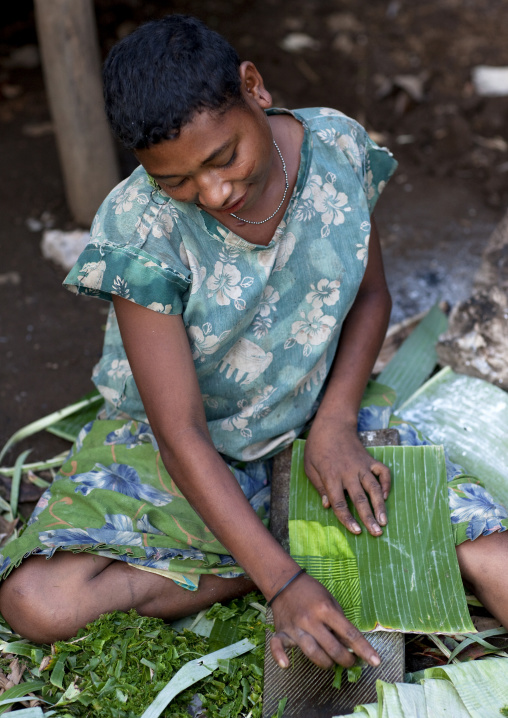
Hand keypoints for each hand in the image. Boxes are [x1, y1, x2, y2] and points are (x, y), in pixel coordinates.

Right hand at [270, 571, 379, 669]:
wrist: (284, 582)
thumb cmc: (312, 592)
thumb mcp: (331, 600)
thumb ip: (339, 622)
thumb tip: (350, 645)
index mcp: (326, 609)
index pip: (349, 633)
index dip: (364, 650)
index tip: (375, 662)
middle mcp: (311, 620)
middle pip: (332, 648)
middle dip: (346, 660)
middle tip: (350, 661)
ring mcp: (295, 627)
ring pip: (312, 653)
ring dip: (326, 663)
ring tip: (332, 663)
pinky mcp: (281, 631)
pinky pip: (277, 646)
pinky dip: (280, 656)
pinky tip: (286, 664)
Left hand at [304, 421, 390, 535]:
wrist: (332, 425)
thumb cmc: (317, 448)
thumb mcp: (309, 467)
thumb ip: (319, 487)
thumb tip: (327, 506)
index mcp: (331, 476)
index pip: (339, 502)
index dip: (347, 519)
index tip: (356, 532)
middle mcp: (348, 472)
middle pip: (359, 498)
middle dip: (368, 517)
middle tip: (377, 533)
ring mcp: (361, 466)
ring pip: (373, 488)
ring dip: (380, 505)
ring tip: (385, 522)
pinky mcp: (370, 460)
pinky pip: (382, 472)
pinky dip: (386, 483)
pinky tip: (385, 496)